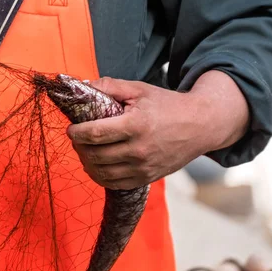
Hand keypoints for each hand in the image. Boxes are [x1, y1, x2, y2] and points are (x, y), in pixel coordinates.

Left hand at [68, 71, 249, 189]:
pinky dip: (100, 176)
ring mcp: (143, 167)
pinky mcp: (147, 178)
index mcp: (136, 125)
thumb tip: (81, 86)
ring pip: (102, 173)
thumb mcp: (139, 90)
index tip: (71, 130)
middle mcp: (139, 149)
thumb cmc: (168, 105)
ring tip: (85, 152)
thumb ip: (110, 86)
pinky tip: (97, 166)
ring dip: (87, 163)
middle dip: (80, 147)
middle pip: (96, 155)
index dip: (77, 133)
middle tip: (77, 139)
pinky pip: (115, 184)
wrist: (200, 126)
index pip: (95, 133)